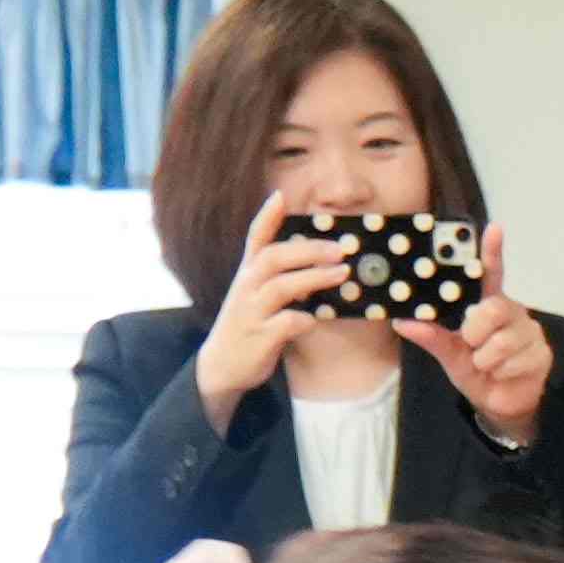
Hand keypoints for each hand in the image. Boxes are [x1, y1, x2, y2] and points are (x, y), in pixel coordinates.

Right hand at [190, 191, 355, 412]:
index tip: (281, 196)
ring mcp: (251, 311)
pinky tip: (318, 318)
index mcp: (248, 273)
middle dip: (308, 250)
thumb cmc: (248, 324)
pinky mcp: (260, 336)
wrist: (221, 366)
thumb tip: (318, 261)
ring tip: (342, 274)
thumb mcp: (256, 294)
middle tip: (340, 249)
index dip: (267, 216)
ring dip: (314, 278)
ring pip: (281, 286)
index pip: (255, 237)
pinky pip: (286, 323)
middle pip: (274, 257)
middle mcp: (247, 286)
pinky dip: (305, 318)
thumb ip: (281, 276)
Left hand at [393, 221, 556, 448]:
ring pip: (501, 340)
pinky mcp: (542, 353)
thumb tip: (402, 322)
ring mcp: (530, 332)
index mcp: (489, 305)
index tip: (493, 229)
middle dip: (474, 332)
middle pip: (493, 308)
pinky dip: (501, 372)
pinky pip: (514, 360)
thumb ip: (431, 337)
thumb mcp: (450, 355)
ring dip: (486, 360)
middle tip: (471, 345)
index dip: (492, 252)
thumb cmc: (477, 372)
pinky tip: (505, 374)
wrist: (500, 405)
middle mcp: (511, 312)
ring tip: (489, 366)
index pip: (492, 274)